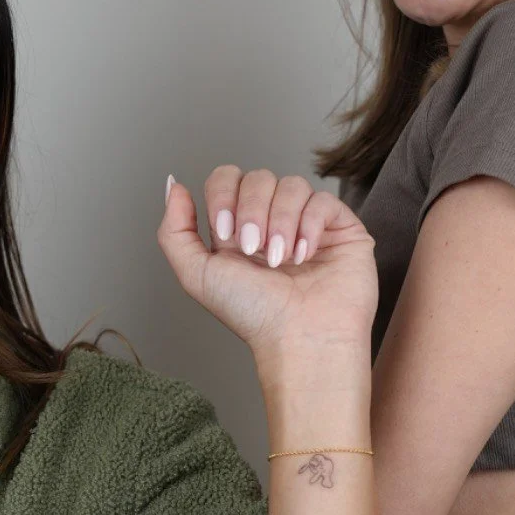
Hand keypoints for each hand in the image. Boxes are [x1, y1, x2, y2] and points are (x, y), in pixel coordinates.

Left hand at [158, 168, 377, 369]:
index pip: (227, 178)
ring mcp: (307, 222)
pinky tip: (305, 256)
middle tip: (254, 249)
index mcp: (238, 228)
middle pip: (258, 177)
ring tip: (282, 261)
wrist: (300, 337)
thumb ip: (175, 230)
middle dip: (252, 210)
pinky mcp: (340, 228)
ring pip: (292, 185)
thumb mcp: (196, 275)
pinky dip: (309, 226)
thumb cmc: (252, 315)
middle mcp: (272, 221)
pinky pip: (323, 200)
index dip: (223, 196)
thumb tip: (174, 185)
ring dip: (281, 222)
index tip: (226, 233)